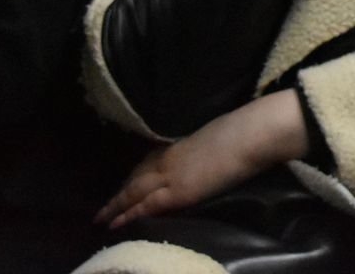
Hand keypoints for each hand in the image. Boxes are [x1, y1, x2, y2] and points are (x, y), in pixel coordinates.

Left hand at [97, 90, 308, 228]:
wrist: (252, 134)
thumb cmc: (245, 130)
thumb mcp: (216, 136)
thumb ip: (203, 148)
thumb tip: (203, 157)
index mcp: (180, 144)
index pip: (150, 161)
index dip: (135, 174)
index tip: (125, 183)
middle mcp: (169, 159)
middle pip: (137, 177)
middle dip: (120, 192)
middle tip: (105, 207)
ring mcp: (171, 175)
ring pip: (133, 191)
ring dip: (116, 205)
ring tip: (102, 218)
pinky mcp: (179, 192)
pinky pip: (146, 206)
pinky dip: (127, 214)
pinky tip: (114, 224)